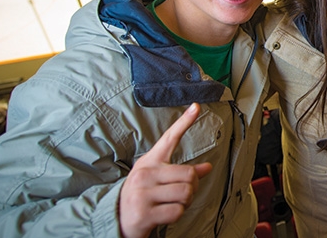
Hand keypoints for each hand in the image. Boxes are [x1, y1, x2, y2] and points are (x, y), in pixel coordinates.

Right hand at [119, 103, 212, 237]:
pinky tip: (164, 215)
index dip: (184, 122)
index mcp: (149, 162)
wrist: (118, 220)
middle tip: (180, 195)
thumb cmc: (143, 197)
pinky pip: (177, 211)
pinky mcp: (144, 213)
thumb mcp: (159, 180)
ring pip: (186, 193)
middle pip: (189, 174)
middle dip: (192, 188)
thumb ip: (182, 173)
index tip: (196, 106)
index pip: (169, 138)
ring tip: (171, 204)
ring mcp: (143, 193)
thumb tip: (207, 167)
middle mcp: (145, 174)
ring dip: (185, 202)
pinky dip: (176, 215)